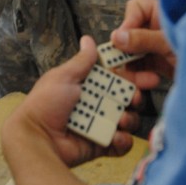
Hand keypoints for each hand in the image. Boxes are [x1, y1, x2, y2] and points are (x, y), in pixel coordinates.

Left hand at [2, 37, 135, 170]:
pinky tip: (116, 136)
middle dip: (135, 98)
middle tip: (136, 98)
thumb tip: (88, 39)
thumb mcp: (64, 77)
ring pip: (126, 120)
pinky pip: (120, 143)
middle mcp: (94, 104)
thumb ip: (81, 61)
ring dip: (128, 119)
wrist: (37, 138)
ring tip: (121, 120)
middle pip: (124, 99)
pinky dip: (122, 140)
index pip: (114, 78)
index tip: (148, 76)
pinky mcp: (100, 145)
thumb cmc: (46, 104)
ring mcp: (98, 125)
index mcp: (86, 86)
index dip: (131, 76)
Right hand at [112, 0, 175, 84]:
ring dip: (133, 68)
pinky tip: (148, 81)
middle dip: (127, 52)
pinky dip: (140, 76)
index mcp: (163, 12)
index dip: (128, 23)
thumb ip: (143, 39)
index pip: (136, 9)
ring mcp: (157, 46)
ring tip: (142, 78)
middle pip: (130, 35)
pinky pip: (140, 68)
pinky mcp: (159, 63)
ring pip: (132, 54)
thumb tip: (118, 37)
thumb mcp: (171, 42)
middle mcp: (157, 28)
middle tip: (124, 64)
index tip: (122, 40)